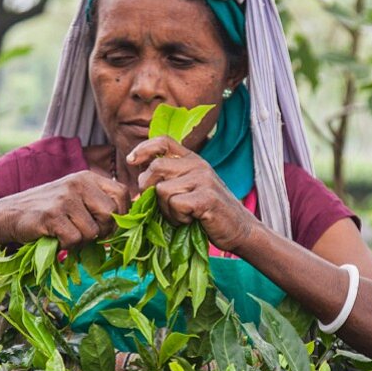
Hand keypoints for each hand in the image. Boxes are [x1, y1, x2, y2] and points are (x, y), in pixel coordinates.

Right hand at [0, 171, 130, 247]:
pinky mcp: (52, 216)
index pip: (122, 194)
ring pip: (94, 231)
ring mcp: (65, 199)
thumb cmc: (49, 210)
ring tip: (67, 233)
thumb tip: (129, 222)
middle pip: (112, 214)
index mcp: (88, 178)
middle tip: (88, 234)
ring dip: (83, 240)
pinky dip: (68, 245)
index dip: (121, 215)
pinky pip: (75, 239)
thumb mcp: (76, 197)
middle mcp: (78, 184)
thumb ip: (99, 203)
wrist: (10, 213)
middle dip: (104, 231)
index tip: (108, 225)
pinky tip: (56, 237)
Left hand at [127, 137, 254, 253]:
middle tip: (162, 206)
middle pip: (156, 168)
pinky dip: (177, 218)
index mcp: (193, 159)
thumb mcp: (190, 188)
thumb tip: (138, 182)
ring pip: (162, 189)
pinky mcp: (206, 197)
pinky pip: (175, 204)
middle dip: (149, 189)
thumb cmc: (209, 212)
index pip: (164, 141)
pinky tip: (190, 220)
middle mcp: (198, 165)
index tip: (131, 161)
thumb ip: (170, 179)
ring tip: (181, 215)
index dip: (143, 148)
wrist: (240, 229)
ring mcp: (203, 179)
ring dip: (166, 209)